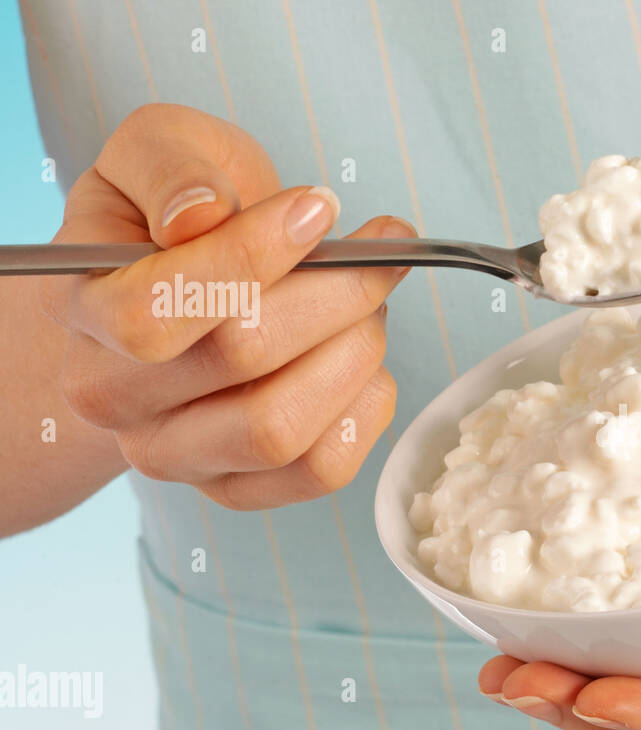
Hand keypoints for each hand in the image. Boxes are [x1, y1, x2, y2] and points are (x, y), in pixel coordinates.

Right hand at [46, 104, 410, 508]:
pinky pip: (321, 471)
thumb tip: (200, 215)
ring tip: (370, 304)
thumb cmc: (173, 217)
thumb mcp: (157, 150)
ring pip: (281, 428)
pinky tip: (363, 360)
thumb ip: (170, 168)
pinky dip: (366, 408)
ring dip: (354, 352)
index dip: (252, 256)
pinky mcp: (238, 489)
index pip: (156, 312)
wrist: (177, 289)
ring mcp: (179, 456)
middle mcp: (118, 402)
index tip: (319, 208)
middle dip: (335, 294)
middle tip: (376, 253)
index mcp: (86, 313)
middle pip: (241, 360)